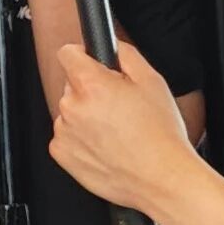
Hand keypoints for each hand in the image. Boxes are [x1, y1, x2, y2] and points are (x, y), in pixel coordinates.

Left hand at [44, 38, 206, 223]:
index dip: (82, 55)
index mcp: (91, 85)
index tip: (89, 62)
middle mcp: (72, 107)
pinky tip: (107, 146)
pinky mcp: (62, 154)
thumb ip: (126, 55)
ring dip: (86, 117)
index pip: (67, 53)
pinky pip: (67, 137)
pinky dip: (81, 140)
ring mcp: (64, 132)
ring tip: (117, 131)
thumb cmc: (160, 136)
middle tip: (118, 106)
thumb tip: (112, 46)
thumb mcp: (153, 81)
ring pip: (70, 113)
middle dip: (91, 90)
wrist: (161, 178)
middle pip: (72, 86)